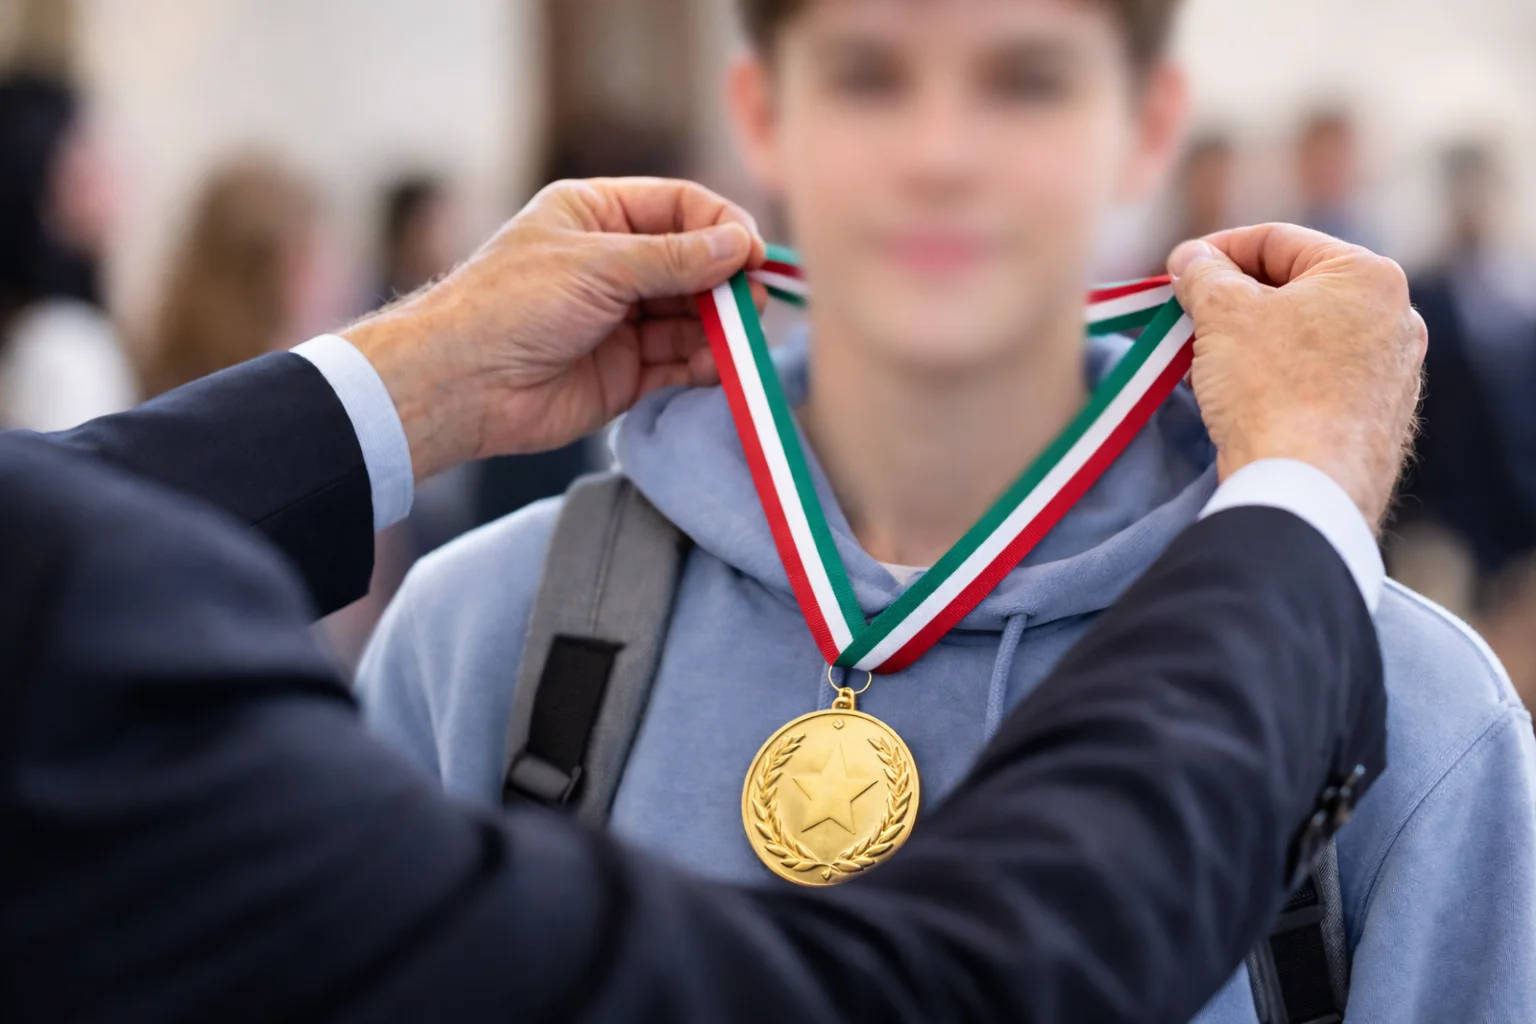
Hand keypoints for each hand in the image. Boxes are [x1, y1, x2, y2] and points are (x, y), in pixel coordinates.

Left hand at [343, 178, 765, 479]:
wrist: (460, 385)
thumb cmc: (511, 306)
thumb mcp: (598, 266)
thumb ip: (674, 259)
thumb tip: (739, 247)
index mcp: (597, 216)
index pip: (680, 208)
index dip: (722, 228)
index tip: (753, 255)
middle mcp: (613, 265)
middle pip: (695, 265)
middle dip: (726, 284)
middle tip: (752, 304)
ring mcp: (621, 320)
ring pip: (694, 318)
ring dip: (720, 329)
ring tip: (737, 340)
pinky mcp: (626, 372)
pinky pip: (680, 363)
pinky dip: (703, 366)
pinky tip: (714, 369)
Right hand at [1168, 224, 1426, 529]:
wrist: (1305, 487)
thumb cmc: (1269, 388)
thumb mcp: (1222, 313)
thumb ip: (1202, 274)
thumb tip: (1191, 260)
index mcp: (1369, 276)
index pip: (1277, 241)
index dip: (1215, 251)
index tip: (1175, 271)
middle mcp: (1396, 319)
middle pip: (1294, 289)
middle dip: (1233, 301)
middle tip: (1186, 317)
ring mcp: (1393, 375)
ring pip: (1305, 338)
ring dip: (1249, 342)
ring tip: (1203, 363)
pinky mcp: (1378, 422)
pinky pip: (1318, 381)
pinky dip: (1274, 380)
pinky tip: (1237, 400)